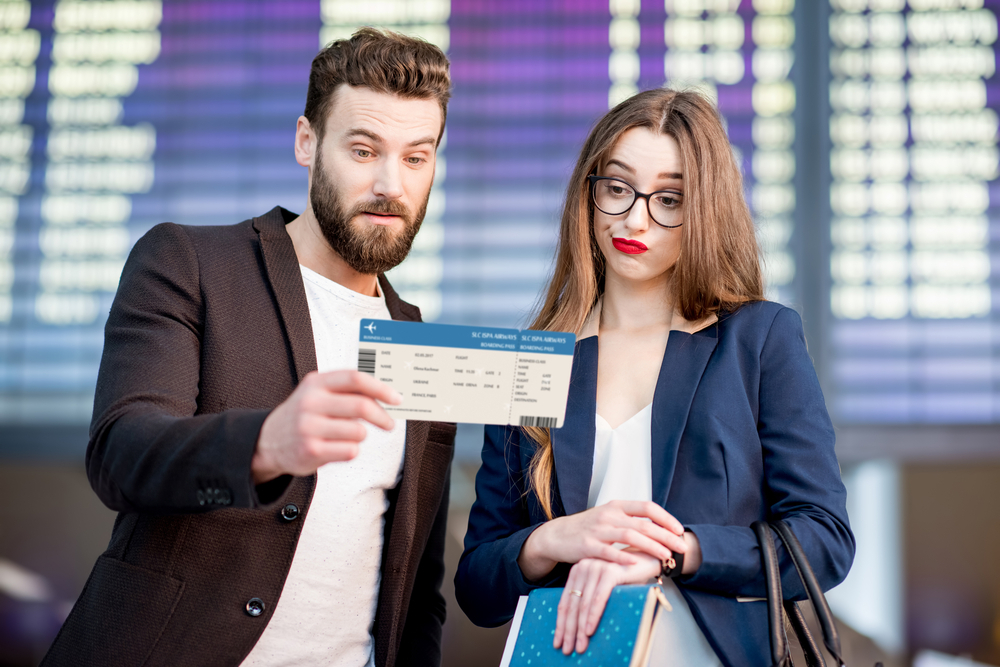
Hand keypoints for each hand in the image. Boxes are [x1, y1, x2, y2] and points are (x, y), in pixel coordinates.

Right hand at [252, 370, 401, 482]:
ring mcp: (309, 427)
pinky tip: (337, 447)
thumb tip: (385, 393)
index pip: (355, 378)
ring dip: (361, 435)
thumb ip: (346, 390)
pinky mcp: (311, 450)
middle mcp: (310, 402)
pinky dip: (351, 450)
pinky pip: (350, 450)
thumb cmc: (302, 415)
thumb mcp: (317, 392)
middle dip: (382, 416)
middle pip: (361, 406)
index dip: (380, 388)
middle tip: (388, 423)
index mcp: (315, 383)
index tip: (396, 398)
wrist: (267, 441)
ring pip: (359, 431)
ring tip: (348, 436)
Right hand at [517, 500, 685, 580]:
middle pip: (643, 524)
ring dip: (650, 546)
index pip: (647, 507)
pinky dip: (623, 558)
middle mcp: (608, 515)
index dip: (665, 518)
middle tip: (681, 547)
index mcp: (616, 506)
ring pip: (630, 536)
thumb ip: (631, 520)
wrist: (557, 535)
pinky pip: (608, 552)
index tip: (679, 530)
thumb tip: (661, 529)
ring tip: (665, 556)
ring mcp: (597, 530)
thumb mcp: (609, 517)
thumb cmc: (588, 528)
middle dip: (666, 536)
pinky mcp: (587, 546)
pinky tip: (636, 565)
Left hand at [554, 551, 660, 654]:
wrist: (647, 560)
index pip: (565, 602)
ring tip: (580, 646)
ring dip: (580, 628)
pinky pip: (598, 598)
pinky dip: (593, 616)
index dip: (560, 624)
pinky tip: (589, 630)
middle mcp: (583, 567)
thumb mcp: (601, 587)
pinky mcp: (609, 571)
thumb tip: (576, 628)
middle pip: (572, 605)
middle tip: (567, 649)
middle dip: (569, 630)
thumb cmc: (625, 577)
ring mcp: (595, 567)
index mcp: (577, 571)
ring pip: (583, 604)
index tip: (557, 641)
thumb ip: (589, 597)